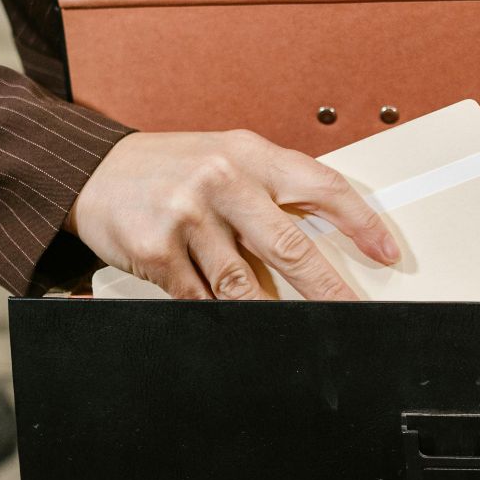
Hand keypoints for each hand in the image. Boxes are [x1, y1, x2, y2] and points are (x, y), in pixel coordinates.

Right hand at [67, 130, 398, 299]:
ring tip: (290, 326)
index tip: (386, 253)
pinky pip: (203, 299)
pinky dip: (220, 312)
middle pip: (289, 246)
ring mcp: (187, 216)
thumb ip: (274, 188)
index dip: (361, 222)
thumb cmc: (172, 168)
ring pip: (245, 284)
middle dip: (328, 289)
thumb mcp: (228, 158)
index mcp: (249, 153)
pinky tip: (229, 315)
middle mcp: (222, 179)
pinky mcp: (158, 252)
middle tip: (353, 314)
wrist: (93, 171)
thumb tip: (328, 239)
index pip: (321, 184)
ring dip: (271, 312)